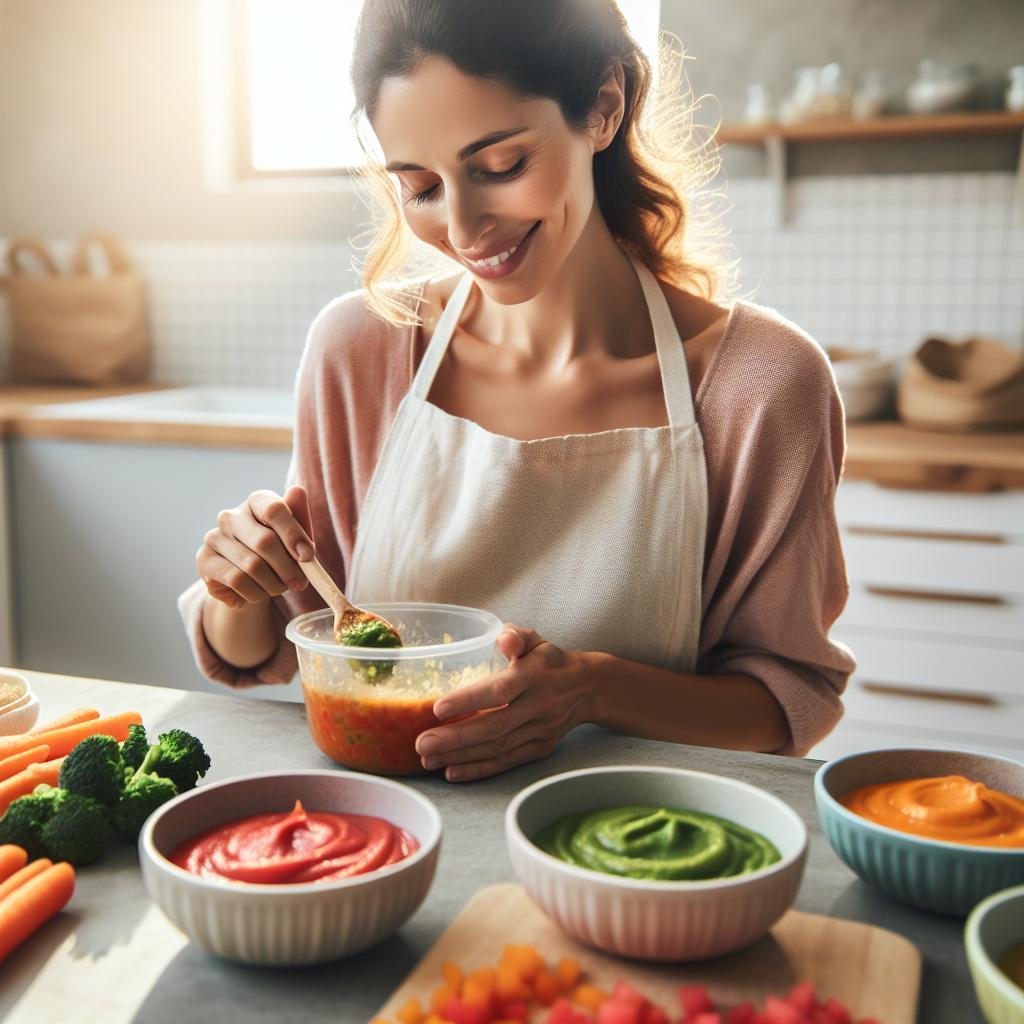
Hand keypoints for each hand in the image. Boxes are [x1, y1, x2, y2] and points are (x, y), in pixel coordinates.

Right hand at [196, 485, 313, 608]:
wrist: (252, 582)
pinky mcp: (204, 561)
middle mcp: (231, 515)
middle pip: (265, 541)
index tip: (307, 557)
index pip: (274, 509)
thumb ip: (300, 517)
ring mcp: (214, 537)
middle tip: (299, 583)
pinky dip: (255, 593)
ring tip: (279, 587)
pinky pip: (236, 581)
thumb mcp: (296, 537)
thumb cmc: (280, 553)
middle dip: (288, 568)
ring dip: (273, 584)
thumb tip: (297, 491)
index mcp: (257, 501)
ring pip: (252, 566)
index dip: (293, 534)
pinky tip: (258, 592)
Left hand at [414, 625, 591, 782]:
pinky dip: (479, 769)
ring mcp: (540, 731)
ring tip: (427, 759)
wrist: (588, 688)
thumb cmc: (549, 660)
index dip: (470, 700)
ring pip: (498, 748)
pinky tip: (452, 771)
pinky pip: (507, 762)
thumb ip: (516, 635)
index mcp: (534, 675)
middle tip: (422, 743)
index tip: (438, 708)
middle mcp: (539, 705)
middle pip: (495, 726)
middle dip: (456, 738)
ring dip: (460, 756)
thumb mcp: (536, 640)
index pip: (501, 691)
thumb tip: (503, 639)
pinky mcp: (539, 749)